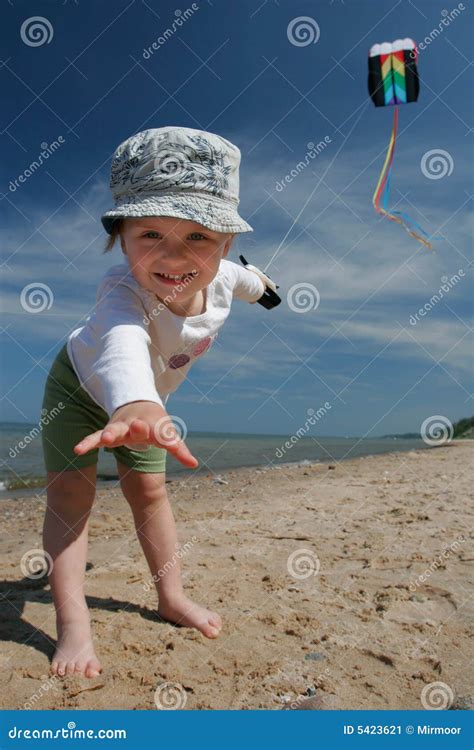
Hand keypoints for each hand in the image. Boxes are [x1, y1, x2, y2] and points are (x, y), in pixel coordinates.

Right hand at [73, 401, 197, 468]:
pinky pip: (96, 437)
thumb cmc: (155, 423)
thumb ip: (179, 449)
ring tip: (106, 439)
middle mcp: (137, 424)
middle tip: (139, 427)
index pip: (164, 434)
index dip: (170, 441)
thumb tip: (194, 464)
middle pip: (138, 427)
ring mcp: (121, 427)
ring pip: (115, 430)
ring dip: (111, 433)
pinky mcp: (107, 432)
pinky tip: (77, 450)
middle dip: (139, 428)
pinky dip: (88, 443)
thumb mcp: (167, 434)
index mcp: (155, 425)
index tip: (175, 447)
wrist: (137, 404)